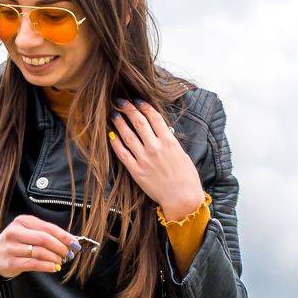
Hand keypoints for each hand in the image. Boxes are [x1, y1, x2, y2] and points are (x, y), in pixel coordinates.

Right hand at [0, 214, 79, 285]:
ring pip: (39, 252)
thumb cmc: (15, 244)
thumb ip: (45, 234)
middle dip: (60, 247)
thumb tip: (69, 241)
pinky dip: (46, 266)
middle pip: (44, 239)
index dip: (64, 236)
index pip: (48, 228)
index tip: (74, 243)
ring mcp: (11, 248)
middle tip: (68, 254)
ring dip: (54, 258)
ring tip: (60, 261)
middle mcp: (15, 232)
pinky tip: (53, 268)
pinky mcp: (10, 262)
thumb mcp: (27, 232)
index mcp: (22, 221)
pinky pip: (33, 264)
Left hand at [108, 99, 203, 218]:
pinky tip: (111, 136)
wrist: (182, 198)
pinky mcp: (137, 171)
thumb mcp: (181, 153)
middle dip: (128, 109)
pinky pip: (123, 155)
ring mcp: (144, 159)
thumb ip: (170, 141)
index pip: (154, 117)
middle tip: (120, 101)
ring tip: (114, 115)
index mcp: (169, 141)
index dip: (144, 106)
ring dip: (120, 124)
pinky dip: (116, 144)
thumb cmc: (186, 176)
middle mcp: (155, 147)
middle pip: (139, 123)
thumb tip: (162, 131)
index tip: (137, 100)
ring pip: (128, 136)